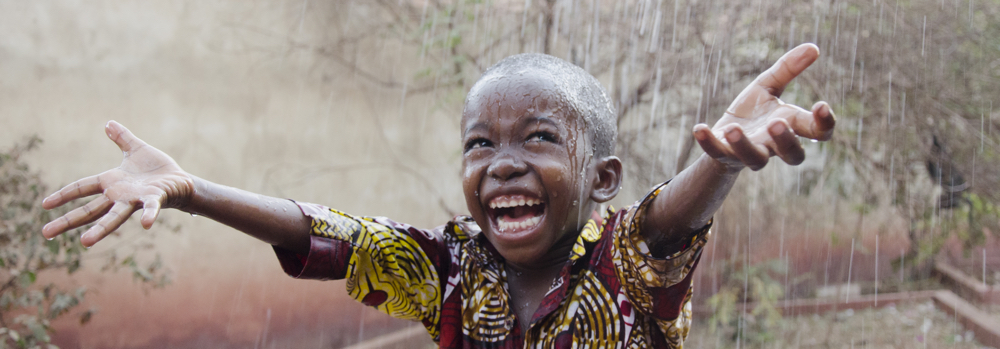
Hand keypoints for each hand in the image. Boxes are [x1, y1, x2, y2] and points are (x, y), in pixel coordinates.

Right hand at [41, 121, 193, 246]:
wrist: (181, 180)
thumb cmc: (158, 168)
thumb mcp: (136, 149)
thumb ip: (122, 138)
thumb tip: (108, 123)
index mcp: (112, 182)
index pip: (82, 188)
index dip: (63, 194)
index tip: (44, 205)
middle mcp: (120, 196)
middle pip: (90, 210)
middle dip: (68, 221)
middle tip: (46, 233)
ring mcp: (136, 200)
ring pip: (115, 216)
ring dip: (101, 229)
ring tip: (85, 242)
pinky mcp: (155, 199)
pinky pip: (150, 208)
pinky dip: (149, 215)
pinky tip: (146, 224)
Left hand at [693, 43, 836, 170]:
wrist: (725, 135)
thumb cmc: (753, 111)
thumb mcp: (768, 86)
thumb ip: (788, 69)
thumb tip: (813, 48)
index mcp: (792, 128)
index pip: (818, 133)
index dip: (824, 123)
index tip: (820, 105)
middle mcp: (775, 146)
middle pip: (793, 155)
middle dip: (786, 141)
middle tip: (776, 123)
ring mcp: (750, 154)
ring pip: (756, 160)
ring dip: (744, 145)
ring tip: (733, 128)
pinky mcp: (725, 156)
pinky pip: (718, 153)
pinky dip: (708, 142)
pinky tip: (699, 128)